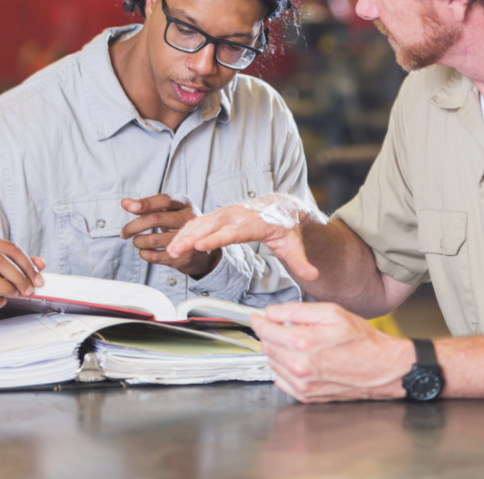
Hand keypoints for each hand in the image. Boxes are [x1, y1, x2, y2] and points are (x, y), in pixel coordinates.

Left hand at [121, 194, 219, 277]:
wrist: (202, 245)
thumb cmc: (179, 223)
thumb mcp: (168, 210)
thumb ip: (147, 206)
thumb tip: (124, 203)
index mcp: (184, 203)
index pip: (164, 200)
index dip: (146, 203)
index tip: (130, 208)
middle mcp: (188, 219)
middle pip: (155, 219)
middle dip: (133, 226)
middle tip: (124, 232)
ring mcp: (187, 238)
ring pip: (152, 240)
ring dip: (138, 241)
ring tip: (136, 241)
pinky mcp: (183, 257)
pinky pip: (155, 256)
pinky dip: (144, 254)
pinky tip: (144, 251)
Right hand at [167, 193, 323, 281]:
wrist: (281, 207)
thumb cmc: (286, 228)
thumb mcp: (295, 246)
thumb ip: (302, 263)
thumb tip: (314, 276)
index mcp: (257, 222)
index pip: (235, 231)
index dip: (218, 238)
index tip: (202, 245)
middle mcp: (239, 214)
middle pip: (212, 225)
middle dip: (192, 237)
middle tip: (175, 250)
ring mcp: (227, 213)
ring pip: (202, 222)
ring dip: (185, 235)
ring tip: (169, 250)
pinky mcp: (220, 215)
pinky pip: (200, 222)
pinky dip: (186, 231)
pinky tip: (173, 243)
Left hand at [250, 301, 414, 402]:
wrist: (382, 368)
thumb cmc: (362, 340)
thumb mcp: (332, 312)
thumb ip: (297, 310)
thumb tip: (272, 312)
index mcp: (303, 342)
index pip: (265, 330)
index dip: (258, 320)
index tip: (257, 317)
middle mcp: (299, 366)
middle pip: (266, 347)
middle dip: (271, 334)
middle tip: (285, 326)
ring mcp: (302, 384)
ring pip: (272, 363)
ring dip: (279, 351)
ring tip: (300, 343)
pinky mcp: (306, 396)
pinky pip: (281, 380)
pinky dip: (285, 368)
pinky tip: (301, 360)